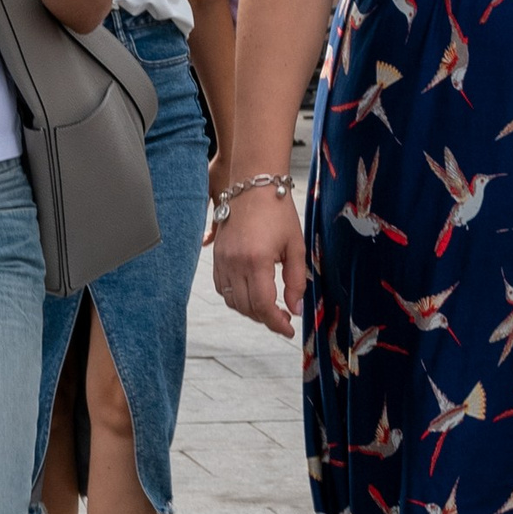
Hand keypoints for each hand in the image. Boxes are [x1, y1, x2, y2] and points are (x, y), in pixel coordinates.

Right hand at [213, 181, 303, 338]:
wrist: (252, 184)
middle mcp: (235, 263)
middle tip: (283, 318)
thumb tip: (295, 309)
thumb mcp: (294, 246)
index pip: (263, 306)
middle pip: (246, 308)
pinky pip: (221, 287)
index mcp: (257, 261)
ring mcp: (222, 259)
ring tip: (268, 307)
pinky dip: (235, 297)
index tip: (289, 330)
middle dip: (266, 319)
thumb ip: (296, 280)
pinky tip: (251, 293)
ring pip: (231, 301)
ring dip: (250, 310)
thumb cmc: (277, 211)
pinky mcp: (216, 255)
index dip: (277, 323)